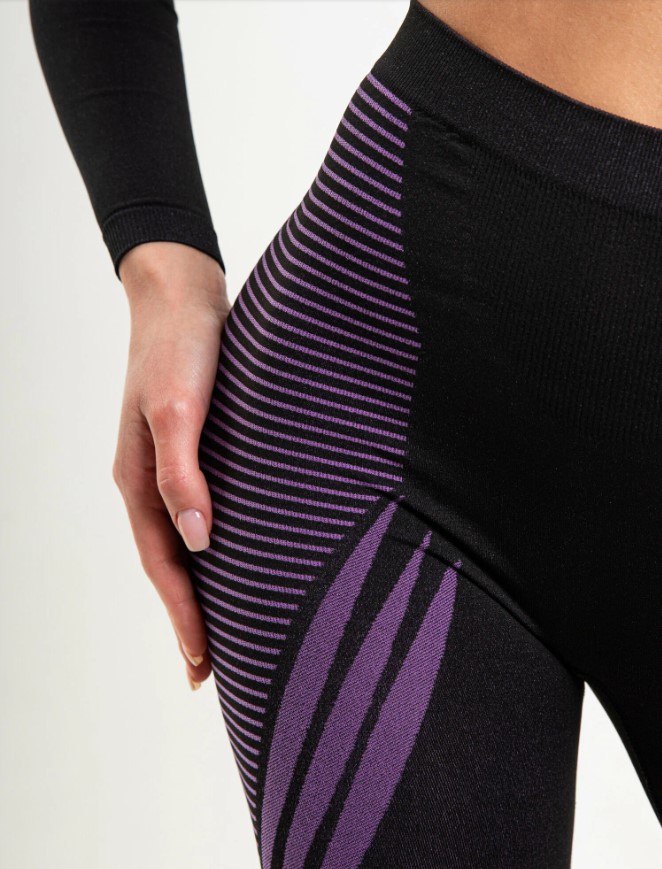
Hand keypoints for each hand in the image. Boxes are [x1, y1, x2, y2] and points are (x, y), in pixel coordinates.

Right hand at [113, 242, 230, 690]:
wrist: (183, 293)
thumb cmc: (181, 346)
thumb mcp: (179, 407)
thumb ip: (182, 473)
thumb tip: (199, 541)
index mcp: (139, 479)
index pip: (163, 563)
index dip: (183, 615)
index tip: (203, 665)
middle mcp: (152, 481)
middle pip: (170, 562)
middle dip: (189, 616)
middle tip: (210, 668)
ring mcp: (172, 465)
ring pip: (185, 541)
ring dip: (202, 585)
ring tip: (224, 625)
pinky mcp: (195, 448)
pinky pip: (201, 510)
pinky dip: (216, 545)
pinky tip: (237, 553)